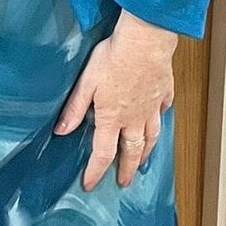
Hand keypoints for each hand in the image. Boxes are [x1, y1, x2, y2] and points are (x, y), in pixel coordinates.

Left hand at [54, 11, 177, 188]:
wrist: (145, 41)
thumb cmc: (114, 58)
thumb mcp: (86, 83)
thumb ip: (75, 108)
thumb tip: (61, 130)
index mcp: (112, 118)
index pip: (103, 153)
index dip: (95, 171)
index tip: (90, 184)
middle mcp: (134, 118)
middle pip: (132, 151)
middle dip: (127, 169)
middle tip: (125, 181)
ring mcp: (152, 107)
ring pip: (151, 137)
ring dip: (146, 152)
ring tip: (144, 161)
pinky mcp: (164, 93)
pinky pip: (163, 112)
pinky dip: (160, 120)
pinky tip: (158, 120)